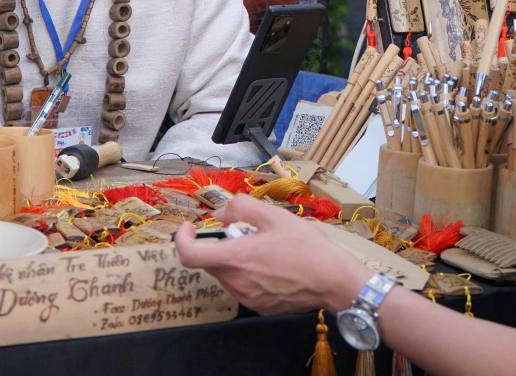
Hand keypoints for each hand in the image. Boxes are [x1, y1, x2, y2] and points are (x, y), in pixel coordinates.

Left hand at [174, 195, 370, 314]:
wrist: (333, 280)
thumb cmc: (306, 246)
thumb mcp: (274, 215)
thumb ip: (241, 207)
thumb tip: (221, 213)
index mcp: (236, 258)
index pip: (189, 255)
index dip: (182, 239)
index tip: (190, 228)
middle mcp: (237, 282)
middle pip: (209, 262)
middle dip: (219, 244)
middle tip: (245, 233)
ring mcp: (247, 298)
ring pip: (225, 275)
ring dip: (233, 260)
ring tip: (263, 250)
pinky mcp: (259, 308)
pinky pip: (241, 287)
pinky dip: (246, 274)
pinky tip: (271, 267)